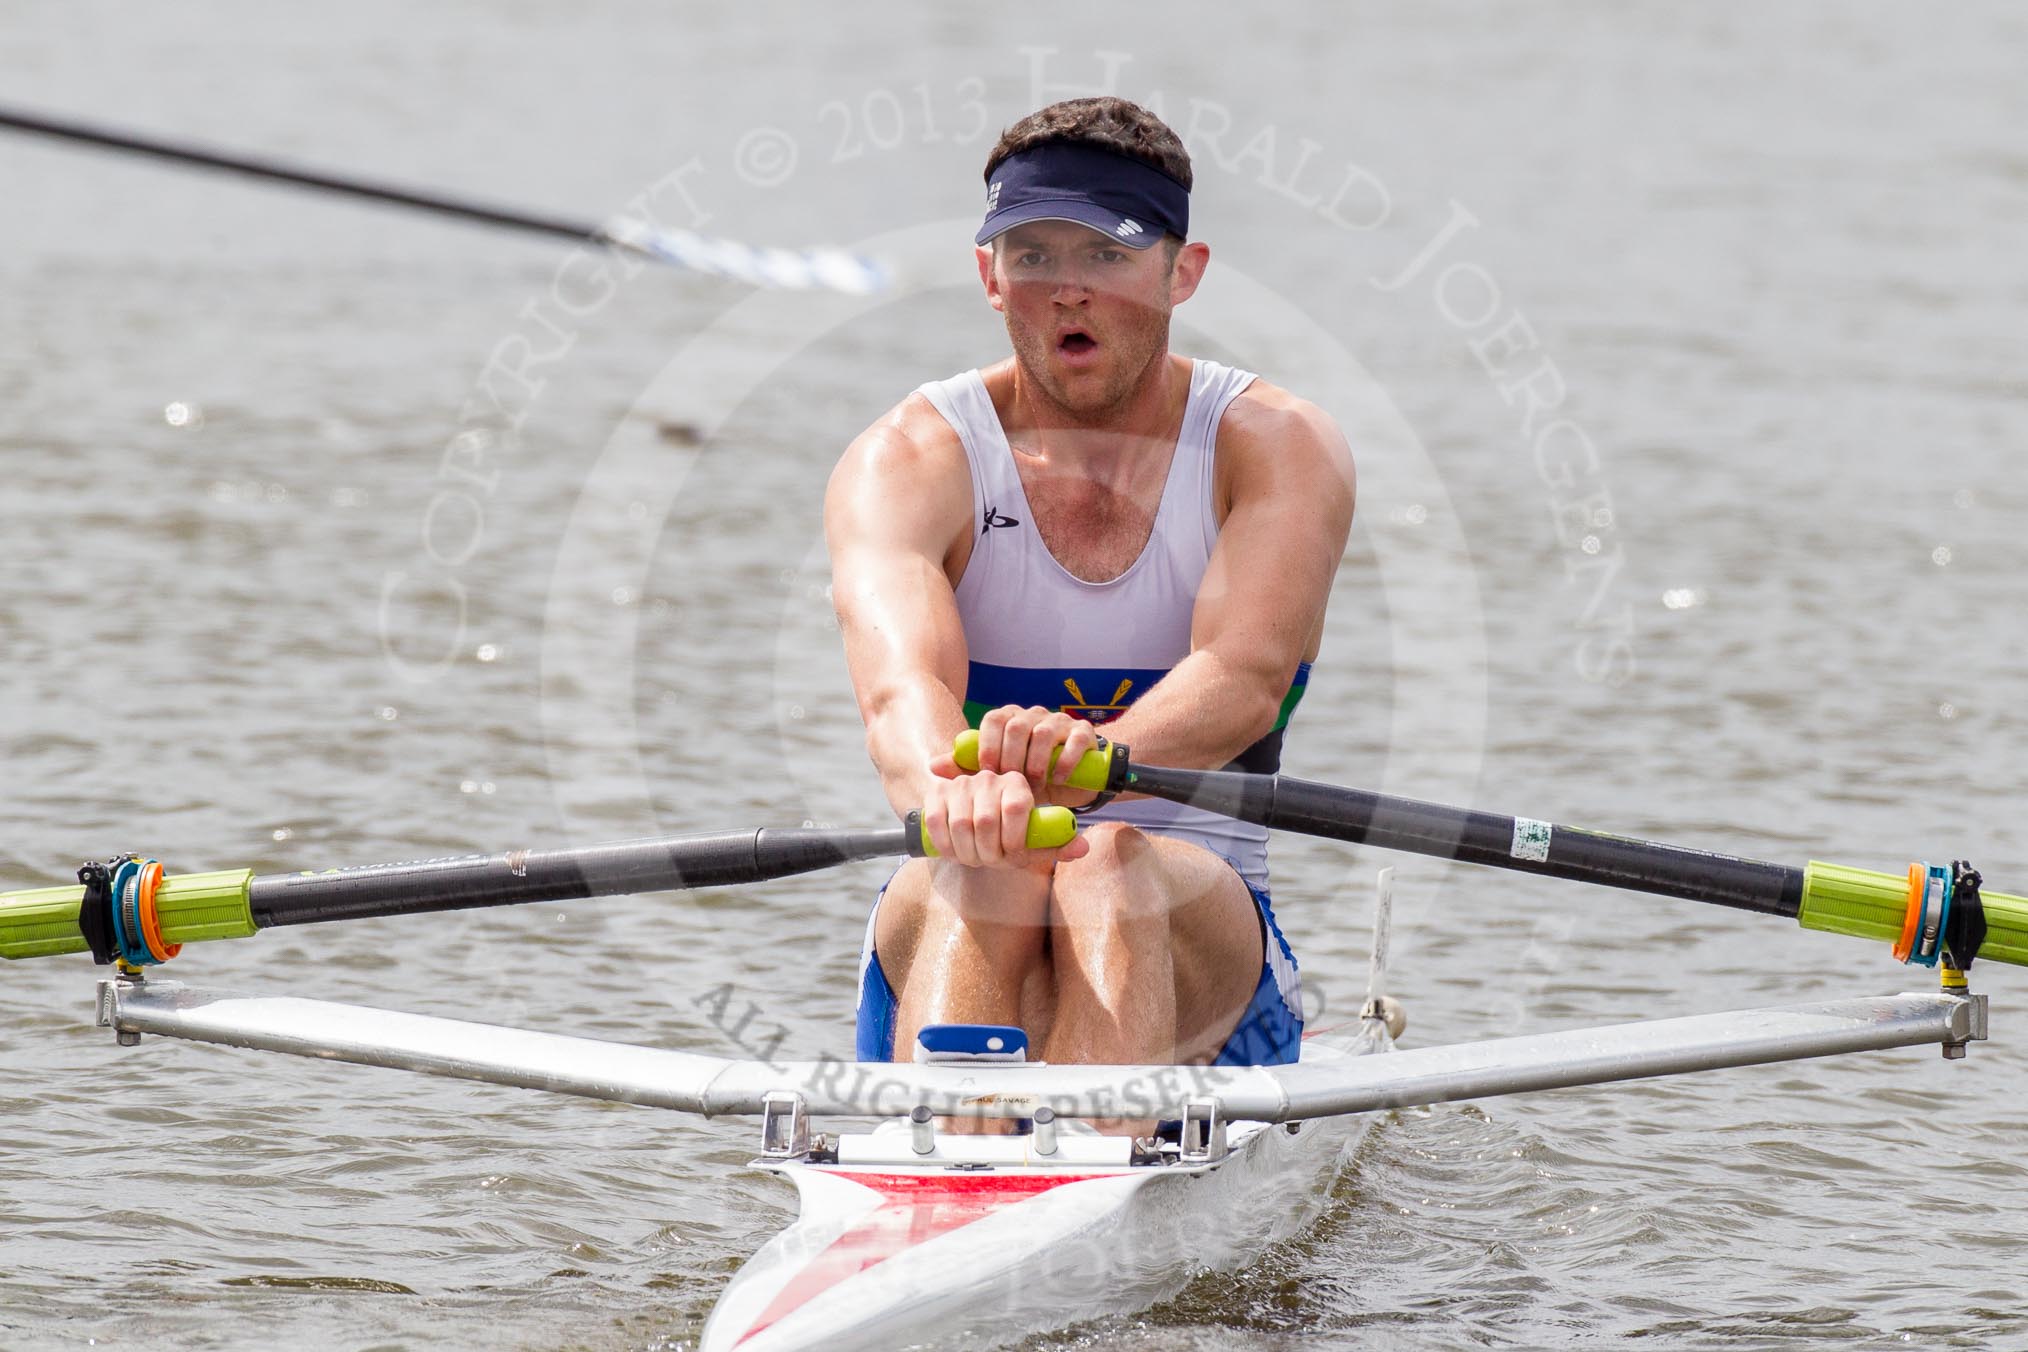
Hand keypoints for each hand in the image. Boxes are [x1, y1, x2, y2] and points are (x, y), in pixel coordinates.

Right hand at [918, 767, 1090, 867]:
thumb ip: (1057, 844)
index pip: (1016, 809)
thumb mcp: (1032, 840)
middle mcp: (990, 777)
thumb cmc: (1007, 832)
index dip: (1013, 840)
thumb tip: (1083, 848)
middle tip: (990, 862)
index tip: (1012, 857)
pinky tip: (955, 853)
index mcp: (1018, 783)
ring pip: (962, 825)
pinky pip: (938, 822)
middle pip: (987, 821)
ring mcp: (962, 783)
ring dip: (968, 853)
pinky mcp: (937, 791)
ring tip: (975, 858)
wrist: (970, 819)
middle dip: (988, 852)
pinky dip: (946, 846)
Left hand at [931, 705, 1100, 808]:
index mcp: (1009, 720)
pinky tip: (1059, 779)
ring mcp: (1059, 721)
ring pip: (1043, 732)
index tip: (989, 772)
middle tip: (1013, 784)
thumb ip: (967, 770)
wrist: (1074, 781)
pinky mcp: (1083, 731)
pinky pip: (1075, 738)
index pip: (994, 718)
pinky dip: (1065, 760)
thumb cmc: (1029, 778)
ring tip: (1036, 786)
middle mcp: (1033, 715)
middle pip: (1016, 725)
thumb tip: (933, 766)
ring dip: (1037, 762)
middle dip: (1012, 758)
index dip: (989, 744)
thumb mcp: (998, 777)